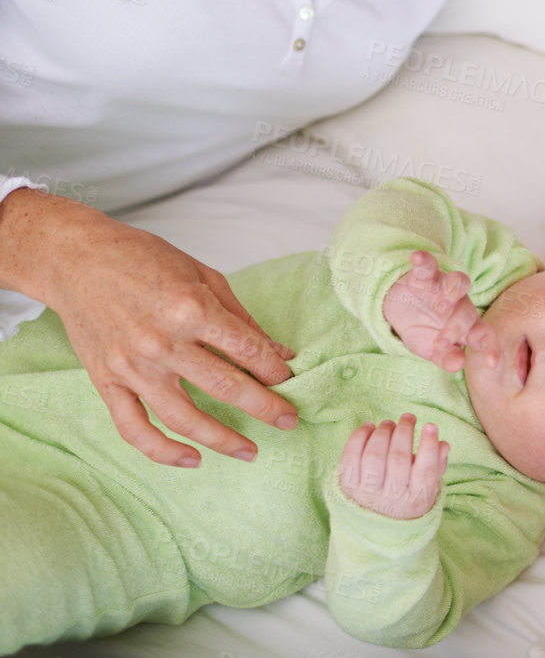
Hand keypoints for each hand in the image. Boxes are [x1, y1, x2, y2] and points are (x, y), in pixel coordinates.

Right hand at [0, 190, 296, 467]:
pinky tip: (193, 459)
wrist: (77, 260)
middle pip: (224, 387)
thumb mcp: (204, 275)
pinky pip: (134, 428)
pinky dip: (163, 451)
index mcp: (190, 308)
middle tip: (289, 421)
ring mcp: (132, 367)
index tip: (291, 382)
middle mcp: (162, 342)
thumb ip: (242, 318)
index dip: (275, 371)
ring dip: (221, 439)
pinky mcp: (106, 382)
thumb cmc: (143, 259)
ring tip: (249, 450)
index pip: (247, 350)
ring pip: (183, 417)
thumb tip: (279, 353)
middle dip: (264, 408)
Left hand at [338, 414, 448, 519]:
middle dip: (404, 431)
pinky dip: (359, 437)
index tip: (430, 425)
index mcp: (417, 498)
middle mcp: (391, 498)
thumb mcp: (429, 486)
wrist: (376, 524)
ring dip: (383, 432)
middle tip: (408, 418)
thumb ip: (437, 465)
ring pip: (374, 455)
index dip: (428, 446)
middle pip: (398, 458)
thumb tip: (443, 444)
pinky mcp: (347, 486)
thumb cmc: (408, 496)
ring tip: (390, 423)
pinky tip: (369, 427)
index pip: (425, 470)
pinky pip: (350, 457)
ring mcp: (367, 493)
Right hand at [382, 250, 498, 371]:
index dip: (491, 348)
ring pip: (459, 282)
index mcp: (467, 326)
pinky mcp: (424, 276)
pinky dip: (423, 261)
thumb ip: (446, 358)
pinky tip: (417, 258)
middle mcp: (460, 304)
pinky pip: (428, 265)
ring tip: (441, 308)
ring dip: (452, 294)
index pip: (484, 335)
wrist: (398, 310)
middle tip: (442, 342)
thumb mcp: (432, 351)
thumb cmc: (424, 331)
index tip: (492, 363)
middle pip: (467, 312)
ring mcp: (443, 287)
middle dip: (456, 328)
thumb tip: (459, 364)